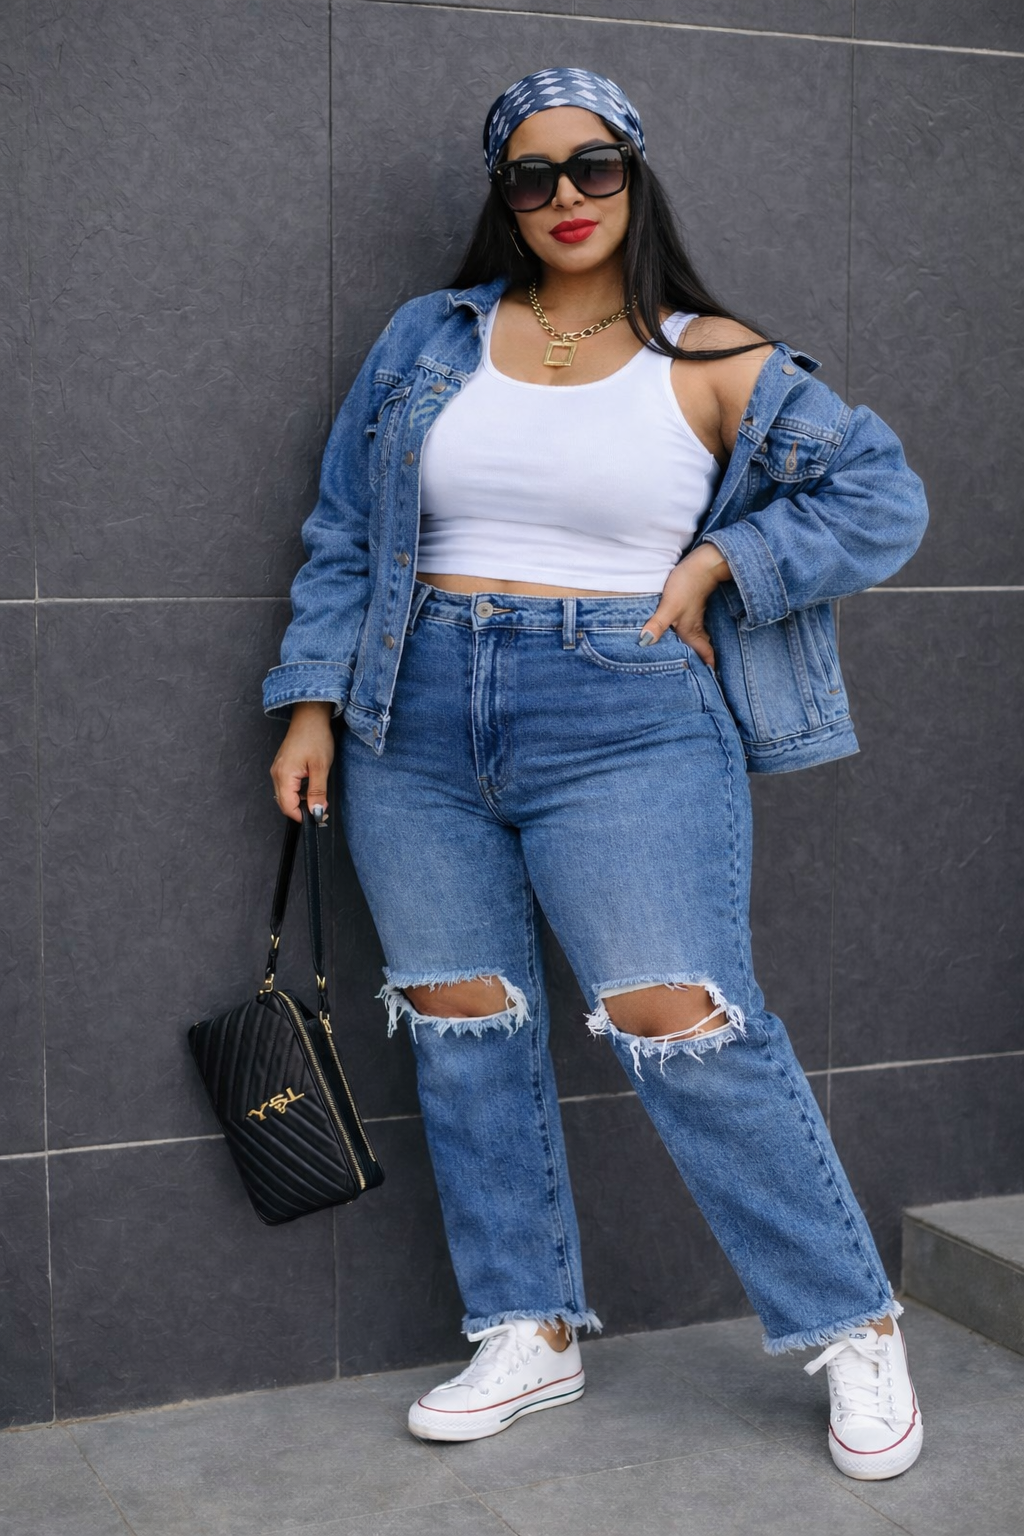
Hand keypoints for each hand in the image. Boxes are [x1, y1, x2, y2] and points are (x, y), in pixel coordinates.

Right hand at [270, 701, 334, 821]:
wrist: (310, 717)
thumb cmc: (315, 737)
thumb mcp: (321, 767)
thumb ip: (317, 792)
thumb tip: (316, 812)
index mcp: (284, 776)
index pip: (287, 807)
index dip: (302, 816)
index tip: (318, 817)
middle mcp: (276, 774)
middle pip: (285, 803)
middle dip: (302, 810)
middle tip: (320, 809)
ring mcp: (278, 770)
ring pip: (286, 795)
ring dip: (300, 801)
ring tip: (318, 797)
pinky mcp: (282, 766)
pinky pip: (287, 786)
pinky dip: (298, 791)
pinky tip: (310, 786)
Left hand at [639, 544, 730, 668]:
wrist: (702, 563)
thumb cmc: (687, 585)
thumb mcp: (669, 607)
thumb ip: (658, 625)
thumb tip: (645, 643)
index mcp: (691, 632)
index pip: (705, 655)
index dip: (708, 669)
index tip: (709, 684)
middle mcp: (695, 628)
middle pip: (701, 650)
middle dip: (699, 663)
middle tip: (695, 678)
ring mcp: (694, 617)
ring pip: (696, 639)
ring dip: (694, 649)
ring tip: (687, 661)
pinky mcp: (691, 606)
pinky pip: (691, 627)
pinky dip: (688, 635)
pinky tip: (679, 635)